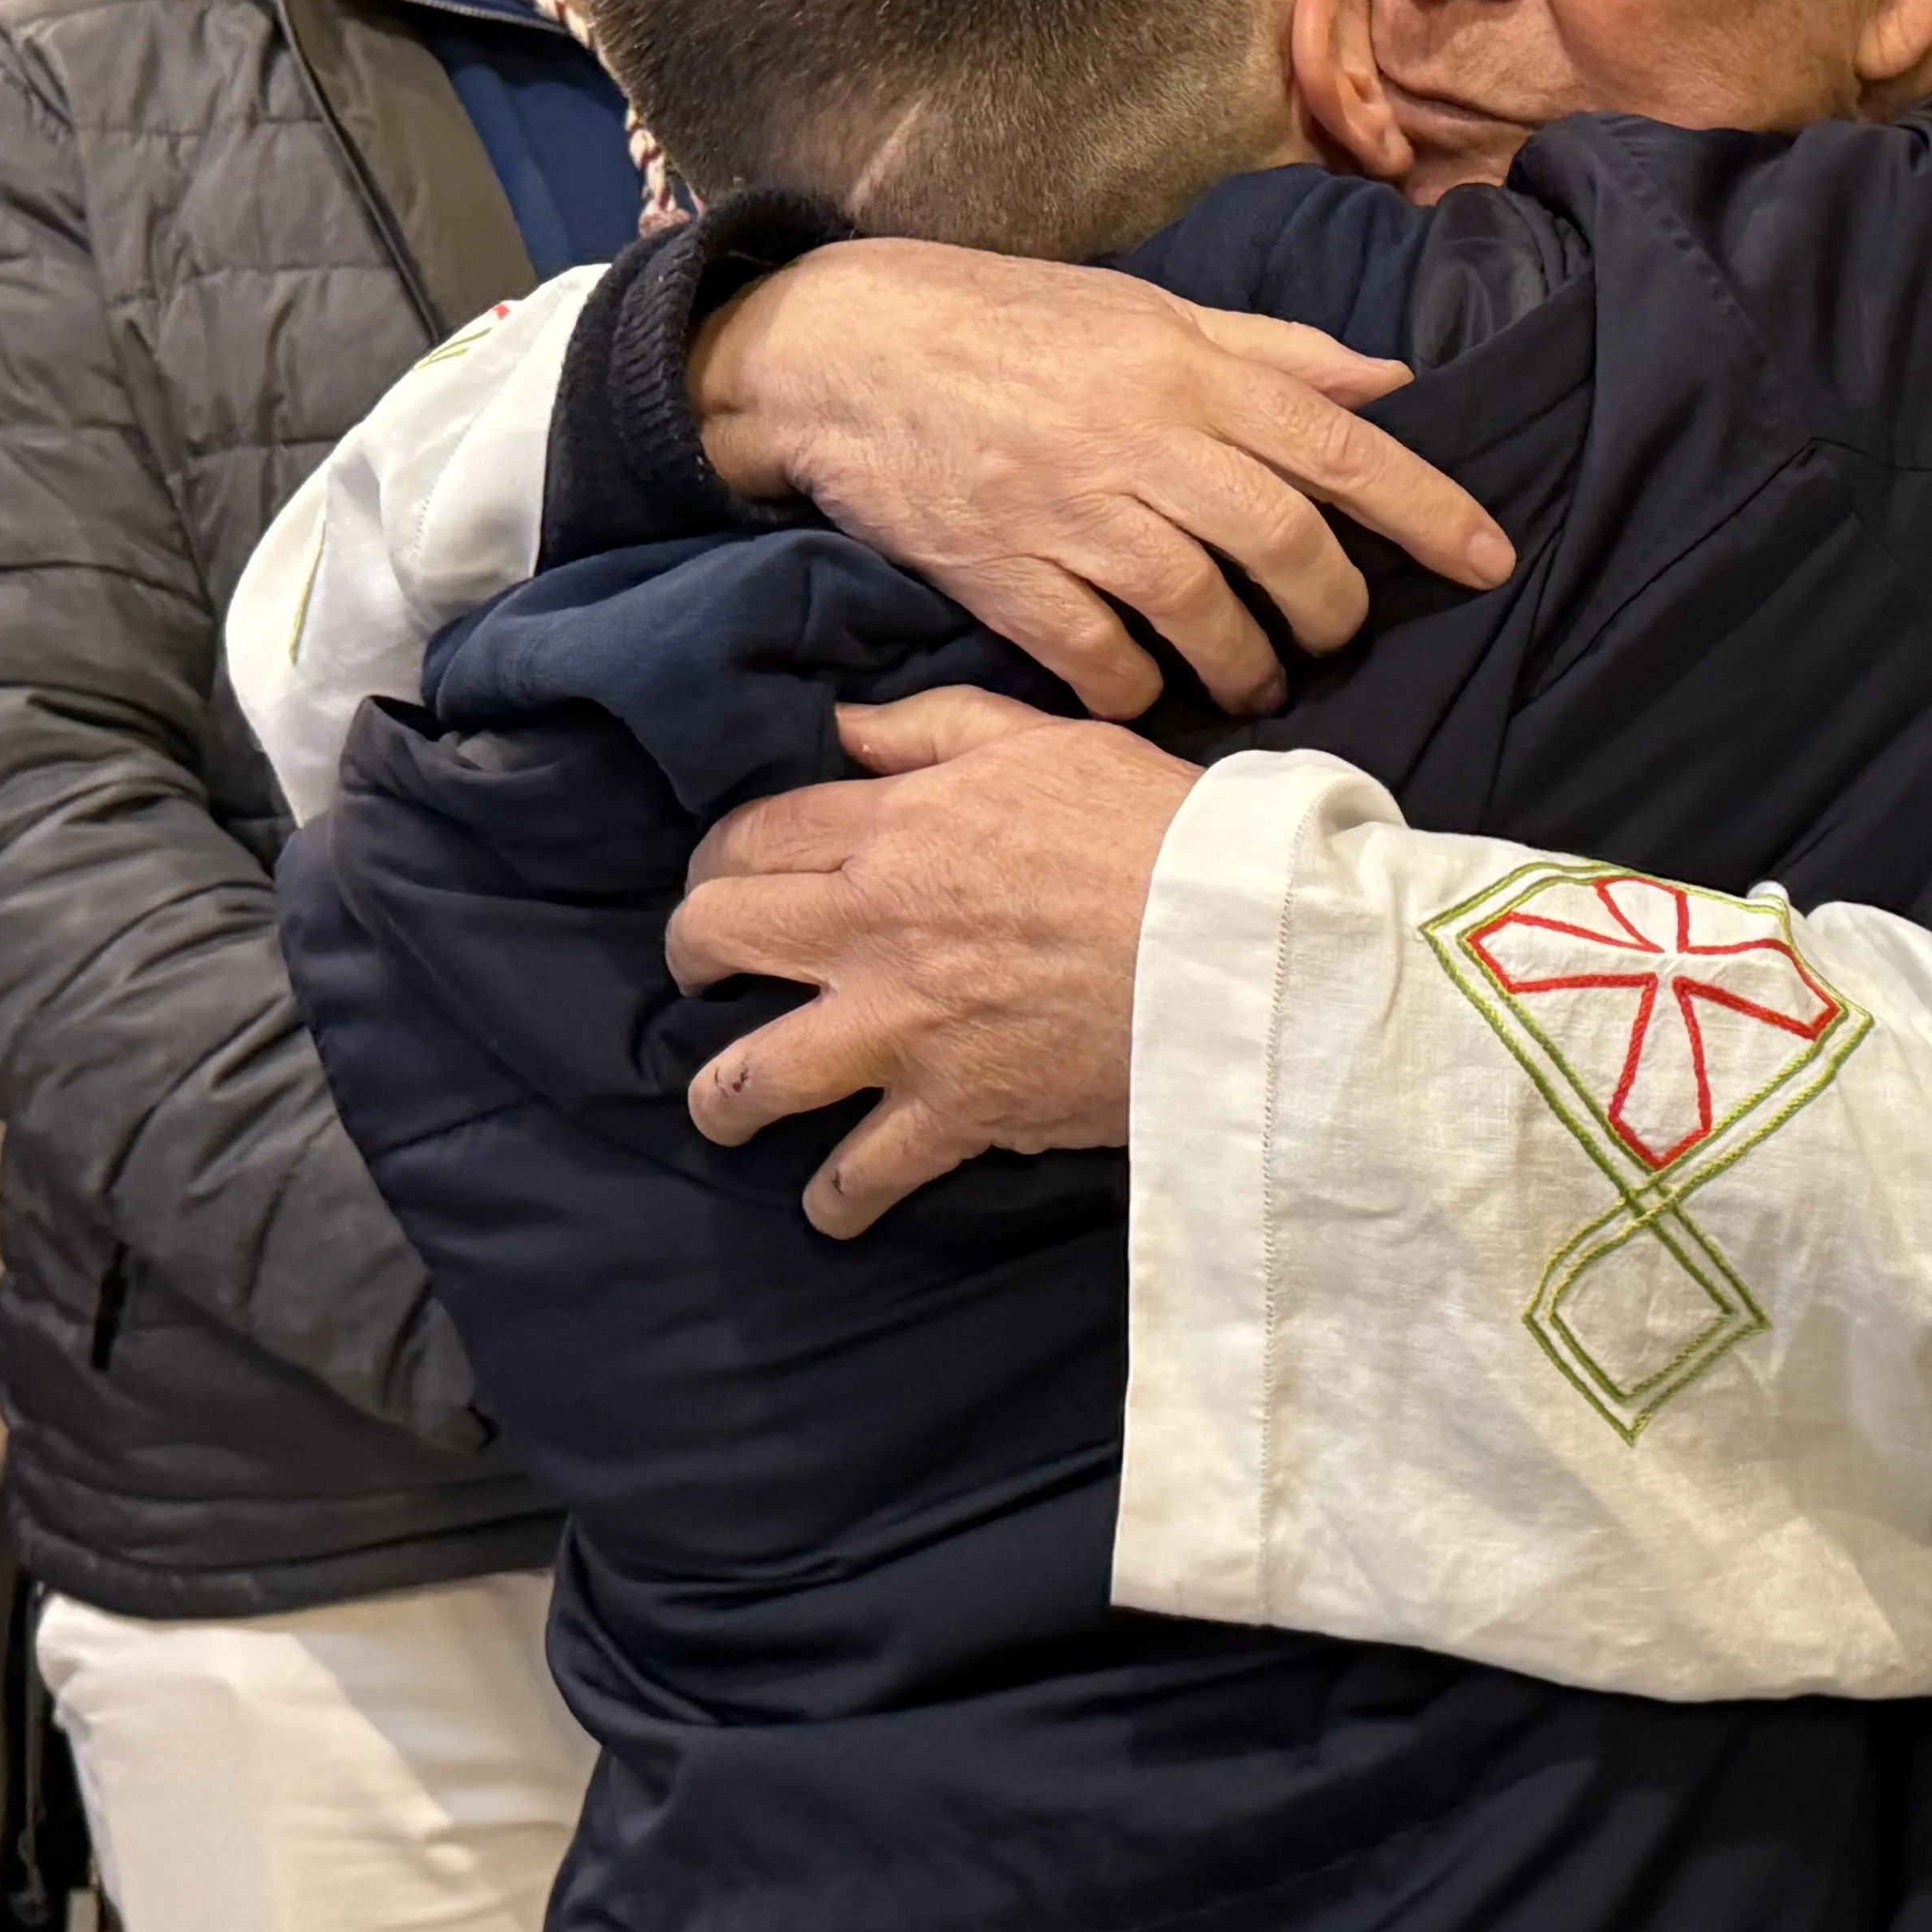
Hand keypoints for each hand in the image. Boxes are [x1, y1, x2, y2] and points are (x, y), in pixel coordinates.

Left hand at [672, 688, 1193, 1234]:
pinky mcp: (953, 1114)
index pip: (750, 835)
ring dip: (725, 1097)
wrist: (1239, 945)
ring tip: (734, 1105)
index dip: (720, 856)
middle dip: (692, 958)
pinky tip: (833, 1203)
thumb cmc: (1158, 831)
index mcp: (894, 830)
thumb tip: (842, 728)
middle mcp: (871, 930)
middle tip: (710, 973)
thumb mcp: (1049, 740)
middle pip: (715, 939)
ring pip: (749, 1077)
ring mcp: (903, 1032)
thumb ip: (934, 729)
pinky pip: (856, 1177)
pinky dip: (836, 1200)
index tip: (728, 877)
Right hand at [696, 243, 1514, 719]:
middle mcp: (1141, 440)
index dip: (1427, 510)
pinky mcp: (1001, 574)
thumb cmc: (1008, 321)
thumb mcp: (1147, 308)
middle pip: (1283, 545)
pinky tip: (1151, 692)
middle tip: (1336, 636)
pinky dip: (1140, 691)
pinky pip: (1099, 660)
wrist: (841, 348)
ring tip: (1257, 678)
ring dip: (1248, 664)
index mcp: (1188, 369)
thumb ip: (1270, 352)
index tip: (1490, 562)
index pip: (1338, 448)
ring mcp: (1070, 511)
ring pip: (1201, 613)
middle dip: (1334, 611)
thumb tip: (1389, 381)